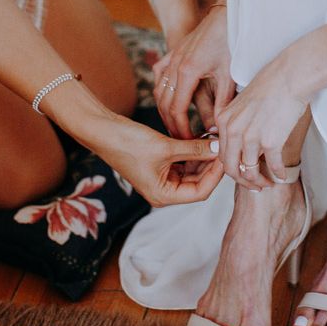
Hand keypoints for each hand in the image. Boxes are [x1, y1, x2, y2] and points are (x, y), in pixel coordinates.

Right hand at [96, 116, 223, 206]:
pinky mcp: (161, 165)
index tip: (223, 155)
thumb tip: (218, 148)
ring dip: (203, 157)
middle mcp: (164, 191)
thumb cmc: (128, 143)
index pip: (200, 192)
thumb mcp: (165, 147)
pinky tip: (202, 138)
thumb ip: (194, 149)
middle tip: (222, 145)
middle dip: (211, 165)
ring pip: (193, 171)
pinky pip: (184, 162)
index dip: (215, 175)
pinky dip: (193, 151)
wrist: (103, 130)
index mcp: (163, 196)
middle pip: (199, 183)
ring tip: (213, 139)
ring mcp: (163, 178)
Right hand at [153, 5, 235, 138]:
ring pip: (159, 91)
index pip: (176, 110)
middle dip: (171, 124)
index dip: (180, 129)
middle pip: (164, 104)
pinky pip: (160, 76)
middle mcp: (174, 66)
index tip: (187, 142)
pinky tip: (167, 100)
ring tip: (174, 125)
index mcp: (187, 72)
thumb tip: (219, 129)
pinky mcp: (172, 53)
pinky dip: (161, 90)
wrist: (225, 15)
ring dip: (165, 110)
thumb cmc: (229, 43)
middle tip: (180, 140)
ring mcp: (170, 59)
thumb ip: (223, 103)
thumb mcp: (229, 75)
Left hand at [216, 50, 307, 189]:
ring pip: (248, 172)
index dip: (231, 168)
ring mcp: (250, 137)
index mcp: (224, 120)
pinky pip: (272, 166)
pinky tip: (283, 174)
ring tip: (269, 183)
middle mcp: (233, 130)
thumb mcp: (242, 103)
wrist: (290, 76)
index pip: (220, 153)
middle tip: (255, 185)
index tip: (242, 172)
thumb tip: (239, 142)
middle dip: (243, 181)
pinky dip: (278, 174)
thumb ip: (236, 122)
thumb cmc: (271, 85)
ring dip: (259, 182)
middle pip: (230, 167)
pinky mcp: (270, 141)